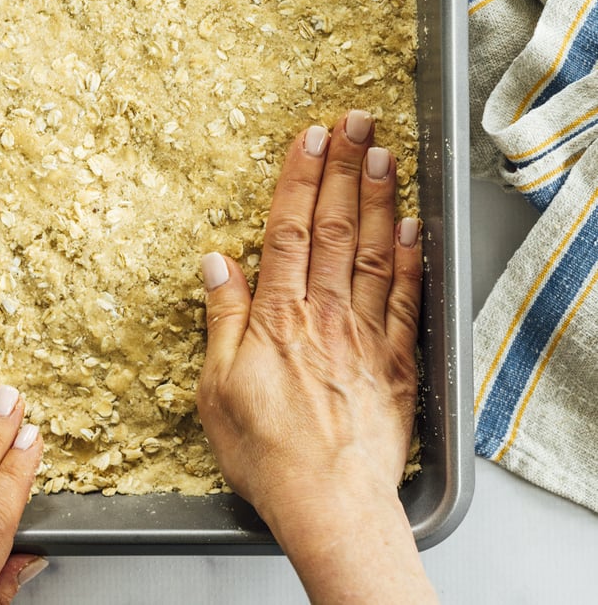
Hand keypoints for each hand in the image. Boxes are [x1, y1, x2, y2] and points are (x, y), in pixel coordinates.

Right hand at [197, 110, 435, 602]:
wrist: (328, 503)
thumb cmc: (266, 451)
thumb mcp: (217, 388)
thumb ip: (221, 318)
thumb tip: (216, 262)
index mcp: (278, 317)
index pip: (288, 231)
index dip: (299, 180)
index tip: (309, 138)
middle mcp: (325, 314)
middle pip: (334, 228)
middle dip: (344, 170)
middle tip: (355, 122)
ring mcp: (366, 334)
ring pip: (372, 252)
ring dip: (378, 199)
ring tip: (384, 153)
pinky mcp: (397, 360)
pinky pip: (406, 299)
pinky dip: (409, 258)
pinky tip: (411, 224)